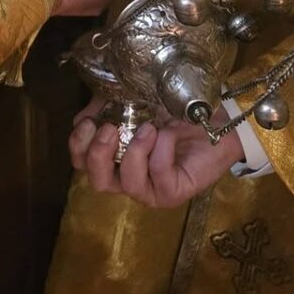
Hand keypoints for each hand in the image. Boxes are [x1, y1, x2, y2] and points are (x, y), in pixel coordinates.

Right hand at [70, 96, 241, 206]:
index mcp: (114, 157)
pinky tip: (168, 133)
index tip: (89, 122)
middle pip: (97, 182)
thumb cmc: (174, 110)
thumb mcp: (135, 101)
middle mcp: (128, 177)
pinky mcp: (174, 192)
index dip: (79, 145)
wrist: (214, 117)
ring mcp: (151, 189)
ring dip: (134, 151)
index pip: (82, 163)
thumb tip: (84, 117)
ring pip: (127, 184)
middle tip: (109, 129)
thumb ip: (108, 107)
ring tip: (148, 128)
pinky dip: (160, 150)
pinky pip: (158, 174)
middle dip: (98, 155)